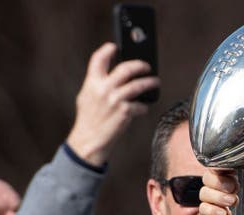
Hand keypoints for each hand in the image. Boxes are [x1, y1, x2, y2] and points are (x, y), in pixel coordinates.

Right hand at [65, 42, 159, 166]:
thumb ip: (98, 84)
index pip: (98, 59)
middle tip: (146, 66)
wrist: (90, 139)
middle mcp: (103, 89)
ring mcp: (115, 100)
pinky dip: (144, 106)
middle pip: (125, 68)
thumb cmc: (90, 118)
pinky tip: (142, 108)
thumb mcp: (87, 96)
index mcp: (92, 83)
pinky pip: (141, 105)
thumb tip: (112, 75)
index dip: (107, 50)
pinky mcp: (125, 112)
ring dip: (150, 82)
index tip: (115, 46)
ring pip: (138, 85)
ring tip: (155, 82)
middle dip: (140, 65)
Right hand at [198, 163, 243, 214]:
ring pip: (204, 192)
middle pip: (209, 176)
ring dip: (216, 197)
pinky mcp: (217, 213)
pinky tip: (224, 214)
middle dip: (218, 182)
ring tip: (233, 202)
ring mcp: (220, 198)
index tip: (231, 170)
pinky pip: (204, 210)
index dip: (220, 163)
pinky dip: (211, 211)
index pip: (220, 161)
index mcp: (238, 169)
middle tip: (235, 188)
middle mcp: (226, 182)